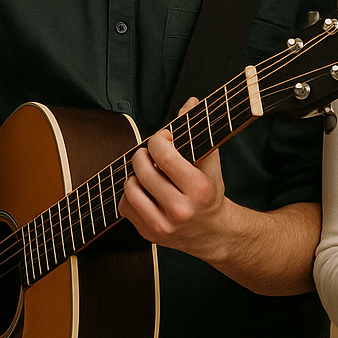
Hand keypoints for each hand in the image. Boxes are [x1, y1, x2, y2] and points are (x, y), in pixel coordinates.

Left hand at [119, 98, 231, 259]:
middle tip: (151, 154)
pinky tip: (144, 192)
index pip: (163, 155)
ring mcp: (163, 225)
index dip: (158, 139)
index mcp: (198, 189)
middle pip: (143, 169)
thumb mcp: (210, 163)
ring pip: (130, 188)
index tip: (163, 138)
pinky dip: (130, 195)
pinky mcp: (149, 234)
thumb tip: (190, 103)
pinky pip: (124, 206)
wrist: (213, 233)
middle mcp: (181, 209)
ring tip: (147, 173)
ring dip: (135, 175)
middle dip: (143, 155)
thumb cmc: (209, 193)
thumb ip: (198, 131)